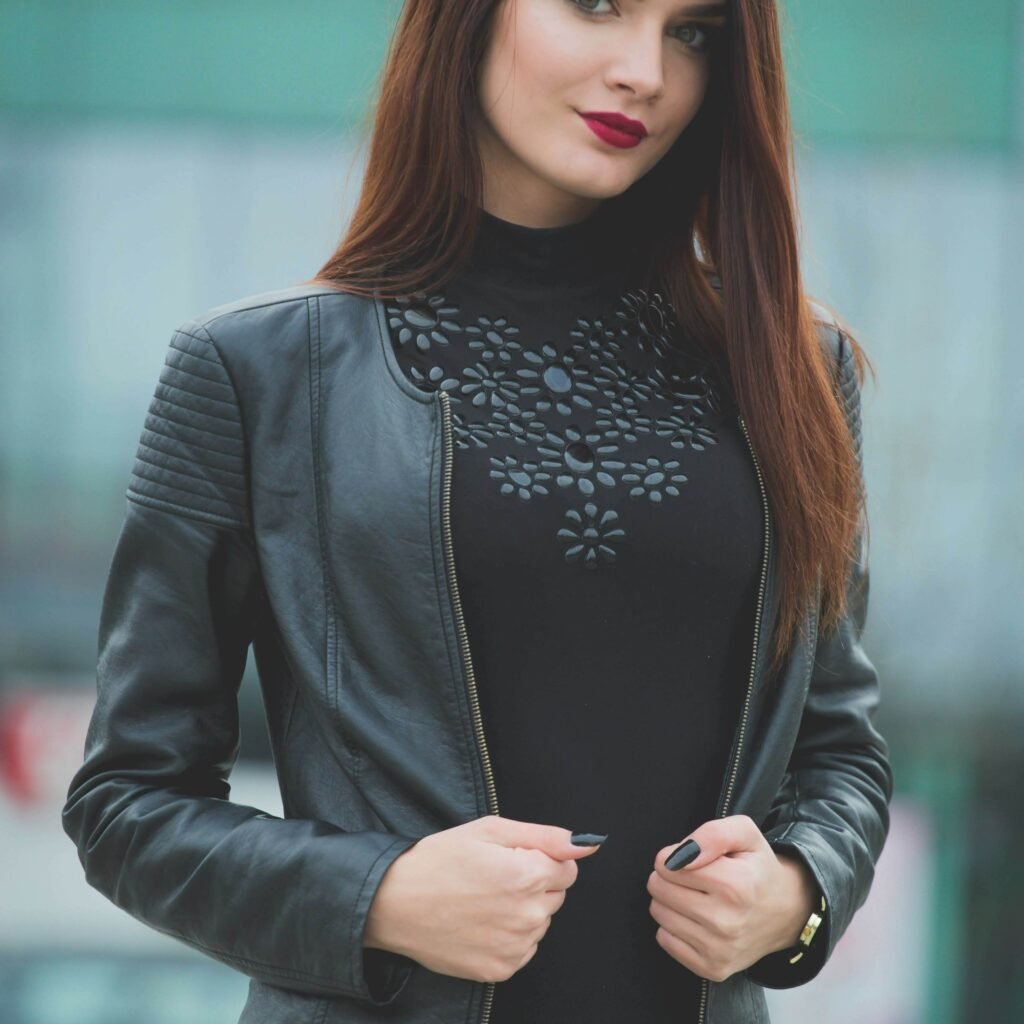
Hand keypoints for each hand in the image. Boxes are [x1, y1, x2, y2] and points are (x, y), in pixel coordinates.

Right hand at [364, 815, 603, 982]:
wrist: (394, 903)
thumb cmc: (439, 860)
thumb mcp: (490, 831)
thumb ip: (546, 836)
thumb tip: (588, 844)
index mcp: (528, 876)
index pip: (569, 868)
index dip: (541, 858)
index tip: (511, 857)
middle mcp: (527, 916)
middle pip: (555, 895)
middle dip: (534, 883)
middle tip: (493, 876)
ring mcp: (514, 947)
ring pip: (540, 922)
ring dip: (522, 910)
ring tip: (482, 898)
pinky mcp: (500, 970)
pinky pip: (523, 948)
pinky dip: (509, 936)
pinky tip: (480, 922)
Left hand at [646, 814, 816, 982]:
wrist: (786, 912)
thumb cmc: (757, 867)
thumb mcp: (744, 833)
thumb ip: (711, 834)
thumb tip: (675, 858)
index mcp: (736, 884)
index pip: (668, 865)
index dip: (673, 856)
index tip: (691, 859)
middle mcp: (727, 921)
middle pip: (659, 889)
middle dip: (668, 877)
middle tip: (693, 878)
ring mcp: (720, 949)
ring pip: (659, 913)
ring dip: (669, 900)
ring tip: (695, 896)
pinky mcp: (713, 968)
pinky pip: (665, 939)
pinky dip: (673, 926)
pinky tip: (696, 919)